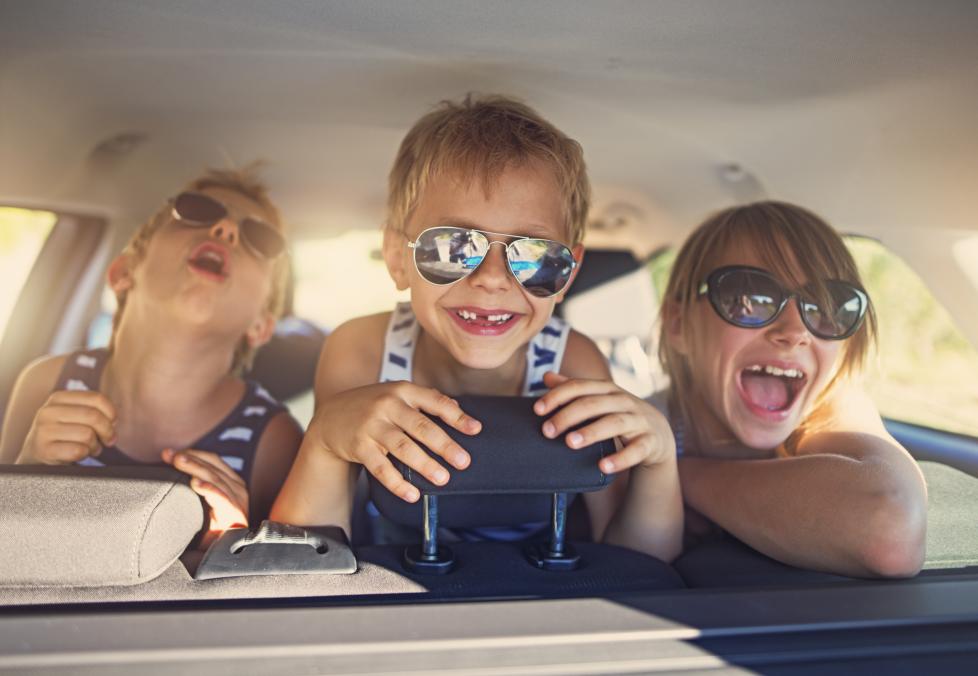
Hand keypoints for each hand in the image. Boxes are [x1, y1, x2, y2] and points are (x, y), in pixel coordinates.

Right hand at [18, 390, 116, 463]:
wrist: (36, 453)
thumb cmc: (64, 433)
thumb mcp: (74, 415)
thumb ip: (94, 411)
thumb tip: (113, 421)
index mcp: (59, 398)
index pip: (96, 398)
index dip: (111, 412)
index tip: (114, 423)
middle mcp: (48, 411)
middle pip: (93, 416)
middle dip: (107, 431)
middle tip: (109, 440)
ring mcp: (43, 430)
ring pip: (87, 435)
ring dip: (95, 445)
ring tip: (91, 448)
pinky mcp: (43, 450)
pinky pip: (77, 451)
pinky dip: (84, 454)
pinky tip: (80, 454)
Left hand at [162, 448, 248, 546]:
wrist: (221, 556)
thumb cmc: (208, 529)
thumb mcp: (201, 503)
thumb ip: (194, 486)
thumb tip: (168, 468)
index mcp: (231, 481)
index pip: (212, 460)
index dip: (192, 453)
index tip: (167, 454)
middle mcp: (238, 488)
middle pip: (212, 466)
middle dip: (190, 458)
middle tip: (169, 455)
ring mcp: (239, 500)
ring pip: (215, 477)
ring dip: (196, 468)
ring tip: (178, 462)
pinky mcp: (236, 514)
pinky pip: (222, 498)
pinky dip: (209, 489)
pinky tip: (196, 484)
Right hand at [312, 381, 480, 502]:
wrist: (330, 416)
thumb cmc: (373, 406)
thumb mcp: (397, 394)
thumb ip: (426, 400)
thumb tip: (458, 408)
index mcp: (402, 391)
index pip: (435, 401)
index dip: (457, 416)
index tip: (476, 430)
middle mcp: (387, 406)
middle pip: (421, 427)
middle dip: (445, 445)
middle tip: (464, 461)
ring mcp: (372, 426)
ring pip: (402, 447)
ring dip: (424, 464)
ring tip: (443, 479)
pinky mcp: (359, 446)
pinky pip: (380, 467)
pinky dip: (397, 482)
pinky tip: (412, 494)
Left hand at [533, 371, 675, 473]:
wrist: (658, 435)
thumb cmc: (619, 415)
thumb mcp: (599, 401)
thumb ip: (575, 390)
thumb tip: (546, 376)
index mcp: (607, 390)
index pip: (580, 387)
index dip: (558, 396)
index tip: (536, 409)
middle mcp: (623, 401)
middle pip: (593, 404)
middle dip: (568, 416)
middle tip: (547, 431)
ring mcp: (639, 420)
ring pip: (615, 423)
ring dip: (591, 432)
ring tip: (570, 443)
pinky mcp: (650, 442)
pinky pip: (636, 450)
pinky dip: (621, 458)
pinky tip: (603, 466)